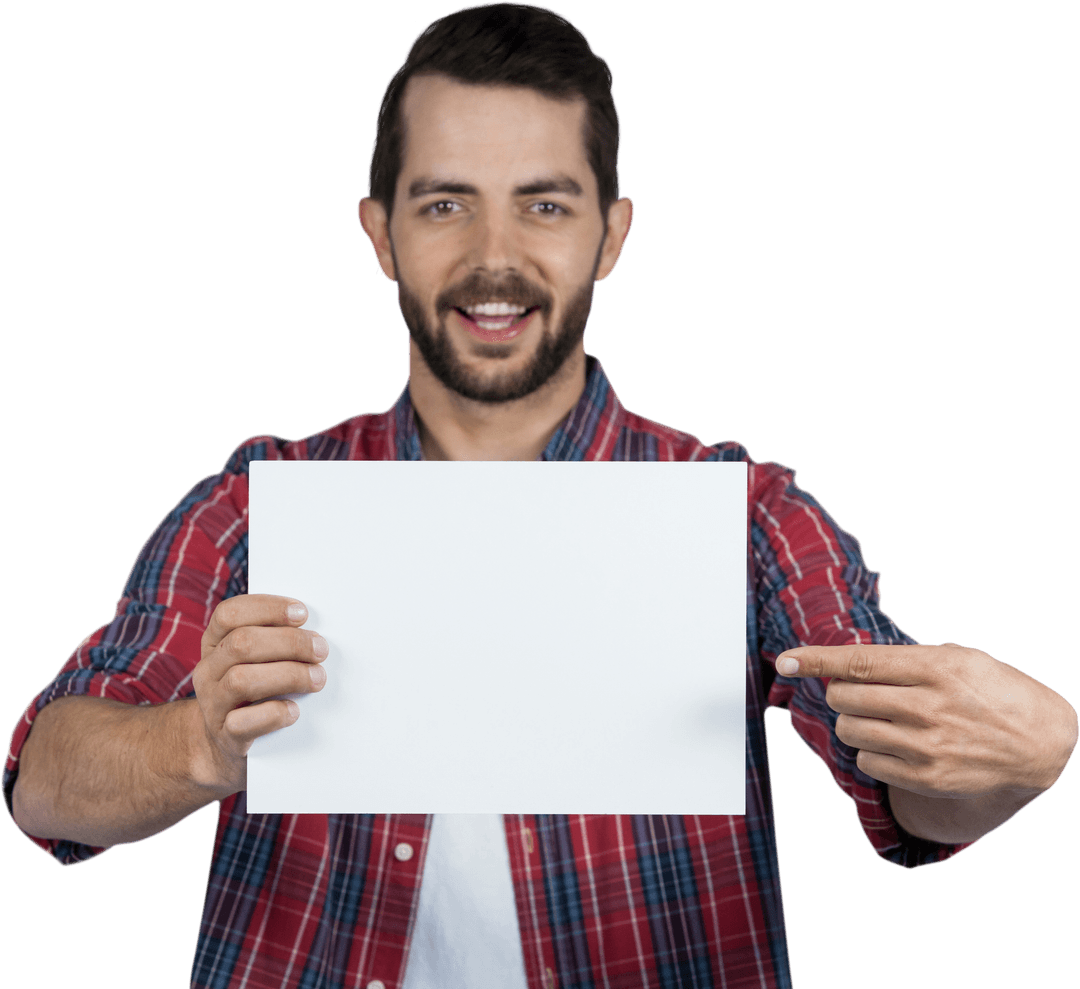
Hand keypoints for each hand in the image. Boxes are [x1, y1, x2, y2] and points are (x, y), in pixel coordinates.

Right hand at [191, 594, 327, 792]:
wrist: (223, 746)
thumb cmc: (253, 692)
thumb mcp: (255, 661)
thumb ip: (275, 642)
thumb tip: (316, 633)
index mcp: (215, 644)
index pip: (230, 614)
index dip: (267, 608)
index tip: (302, 613)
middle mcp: (208, 671)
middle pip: (241, 643)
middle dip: (289, 642)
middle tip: (320, 649)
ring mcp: (213, 705)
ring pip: (241, 680)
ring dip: (288, 675)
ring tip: (317, 678)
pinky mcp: (226, 737)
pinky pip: (243, 722)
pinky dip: (274, 713)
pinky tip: (294, 711)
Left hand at [776, 642, 1077, 800]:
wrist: (1038, 742)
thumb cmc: (989, 689)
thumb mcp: (956, 658)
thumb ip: (904, 659)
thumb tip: (846, 663)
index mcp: (934, 667)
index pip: (859, 662)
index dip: (816, 660)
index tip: (785, 660)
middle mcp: (928, 706)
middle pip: (844, 697)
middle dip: (839, 692)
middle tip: (857, 693)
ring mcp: (927, 746)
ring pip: (850, 731)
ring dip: (853, 722)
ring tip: (882, 719)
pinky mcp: (926, 778)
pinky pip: (866, 763)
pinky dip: (869, 751)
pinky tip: (894, 743)